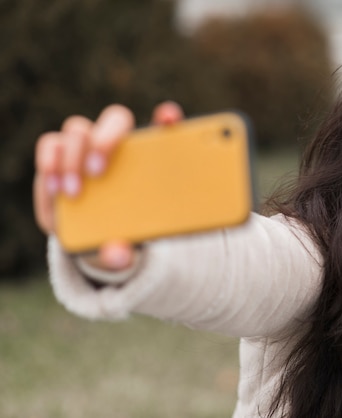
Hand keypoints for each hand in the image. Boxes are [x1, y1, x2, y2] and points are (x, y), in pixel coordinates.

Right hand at [33, 101, 183, 270]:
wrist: (90, 238)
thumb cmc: (121, 234)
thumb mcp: (127, 248)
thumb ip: (124, 253)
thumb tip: (117, 254)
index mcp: (149, 159)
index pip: (165, 127)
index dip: (167, 118)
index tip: (169, 118)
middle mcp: (119, 144)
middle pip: (116, 118)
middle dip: (106, 139)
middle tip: (98, 172)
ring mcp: (88, 146)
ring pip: (78, 128)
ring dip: (73, 158)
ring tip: (74, 192)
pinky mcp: (59, 154)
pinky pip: (51, 144)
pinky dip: (49, 163)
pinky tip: (54, 189)